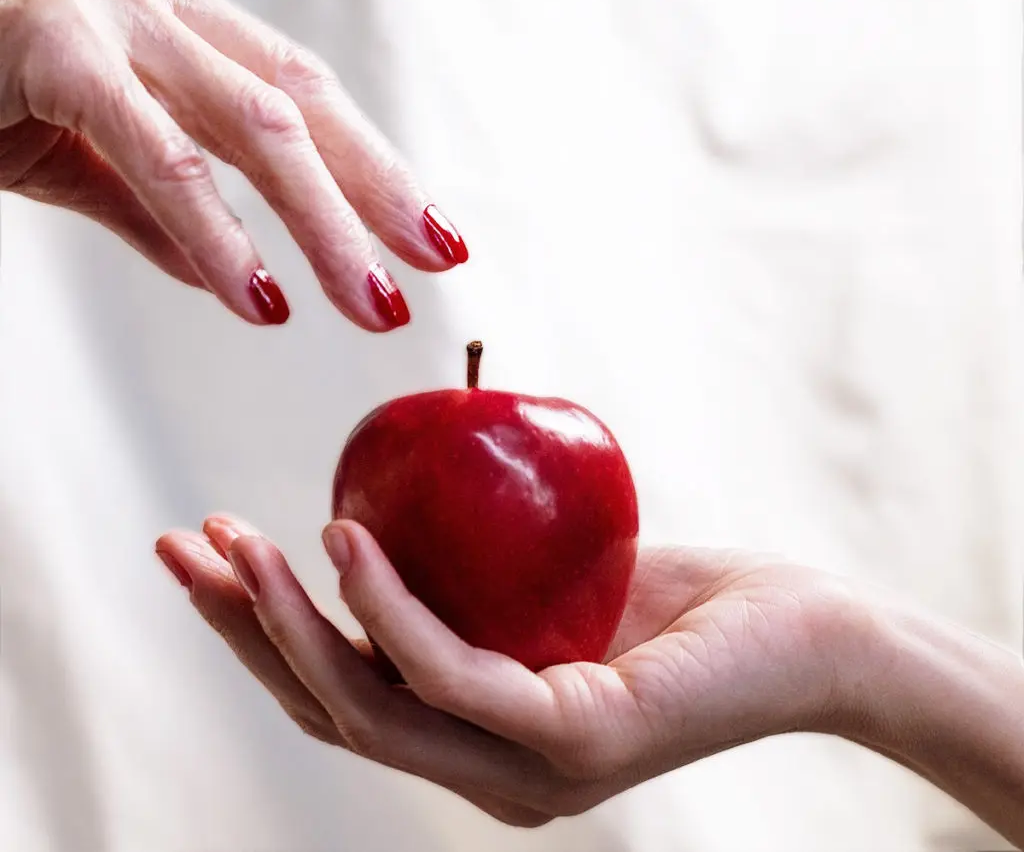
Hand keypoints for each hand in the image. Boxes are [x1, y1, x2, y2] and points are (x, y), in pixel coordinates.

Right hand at [0, 0, 467, 329]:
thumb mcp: (81, 154)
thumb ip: (163, 207)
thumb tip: (242, 277)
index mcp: (165, 6)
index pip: (299, 88)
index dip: (374, 164)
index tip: (431, 235)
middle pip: (300, 102)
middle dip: (376, 194)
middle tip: (431, 269)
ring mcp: (101, 1)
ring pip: (254, 126)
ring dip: (325, 228)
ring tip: (371, 306)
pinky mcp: (49, 41)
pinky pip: (159, 154)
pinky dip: (216, 233)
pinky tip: (261, 297)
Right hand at [155, 516, 852, 825]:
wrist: (803, 630)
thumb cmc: (680, 596)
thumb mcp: (549, 576)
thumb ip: (473, 569)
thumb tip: (393, 493)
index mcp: (472, 738)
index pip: (338, 692)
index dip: (257, 629)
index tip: (209, 549)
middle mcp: (485, 773)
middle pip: (329, 706)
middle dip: (243, 628)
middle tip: (185, 546)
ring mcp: (526, 772)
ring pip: (371, 704)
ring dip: (290, 621)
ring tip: (243, 543)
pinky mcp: (574, 743)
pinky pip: (452, 677)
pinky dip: (386, 609)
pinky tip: (344, 543)